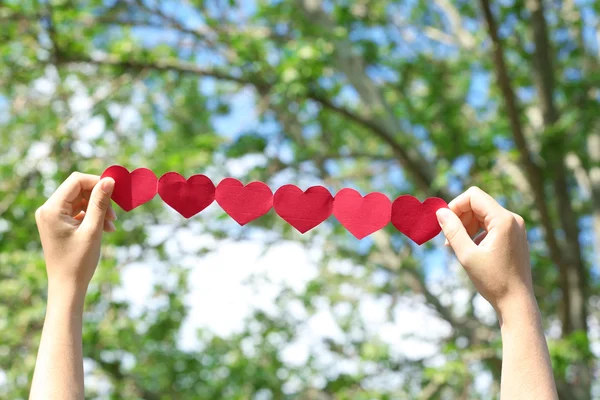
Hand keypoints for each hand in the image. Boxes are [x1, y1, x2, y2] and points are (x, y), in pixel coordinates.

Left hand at [35, 172, 116, 299]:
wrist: (67, 286)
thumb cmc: (79, 261)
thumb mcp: (93, 229)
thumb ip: (100, 203)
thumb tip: (109, 180)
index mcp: (52, 209)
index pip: (76, 181)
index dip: (97, 182)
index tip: (116, 192)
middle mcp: (48, 209)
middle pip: (78, 189)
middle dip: (99, 198)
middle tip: (114, 215)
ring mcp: (52, 216)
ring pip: (80, 199)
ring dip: (98, 208)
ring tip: (111, 225)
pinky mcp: (58, 223)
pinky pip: (77, 211)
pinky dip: (92, 216)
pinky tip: (105, 228)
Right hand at [435, 186, 532, 316]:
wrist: (516, 302)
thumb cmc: (493, 280)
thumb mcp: (467, 255)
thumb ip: (453, 230)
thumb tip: (440, 212)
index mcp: (503, 220)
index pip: (473, 196)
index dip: (455, 206)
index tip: (444, 224)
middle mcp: (513, 219)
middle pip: (478, 204)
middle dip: (460, 218)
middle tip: (448, 239)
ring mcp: (515, 228)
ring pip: (483, 215)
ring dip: (466, 226)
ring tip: (456, 246)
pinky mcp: (514, 236)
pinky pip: (490, 225)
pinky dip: (477, 233)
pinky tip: (470, 251)